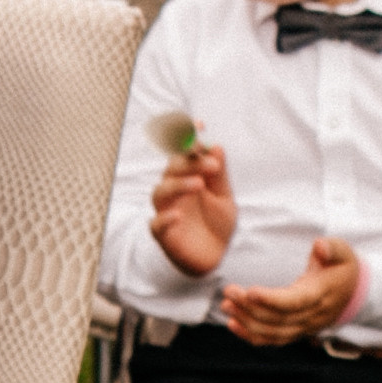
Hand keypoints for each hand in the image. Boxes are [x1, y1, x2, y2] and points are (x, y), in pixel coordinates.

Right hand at [149, 140, 235, 275]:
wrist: (214, 257)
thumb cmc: (217, 223)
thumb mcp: (224, 198)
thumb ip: (219, 176)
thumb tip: (216, 146)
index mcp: (188, 177)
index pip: (184, 153)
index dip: (187, 138)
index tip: (200, 125)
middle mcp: (174, 190)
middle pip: (171, 168)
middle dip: (189, 162)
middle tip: (212, 165)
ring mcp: (166, 211)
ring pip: (160, 192)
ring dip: (178, 185)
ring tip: (198, 185)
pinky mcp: (163, 234)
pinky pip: (156, 224)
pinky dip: (165, 219)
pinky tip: (179, 216)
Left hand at [221, 237, 361, 343]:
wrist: (353, 293)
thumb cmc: (342, 268)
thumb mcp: (344, 251)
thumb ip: (332, 247)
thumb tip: (319, 246)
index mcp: (320, 295)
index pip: (294, 302)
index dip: (272, 300)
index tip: (250, 291)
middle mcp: (311, 316)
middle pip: (277, 319)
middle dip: (250, 308)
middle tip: (229, 292)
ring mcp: (303, 328)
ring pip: (272, 333)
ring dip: (246, 322)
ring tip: (226, 305)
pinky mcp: (295, 332)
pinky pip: (272, 340)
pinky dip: (251, 335)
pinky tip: (233, 323)